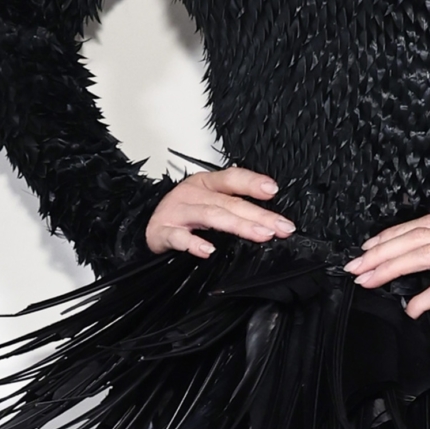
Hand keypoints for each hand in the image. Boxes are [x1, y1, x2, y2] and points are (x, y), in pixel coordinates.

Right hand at [145, 168, 294, 257]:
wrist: (149, 228)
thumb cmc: (182, 215)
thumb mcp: (208, 202)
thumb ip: (234, 206)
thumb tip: (268, 220)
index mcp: (205, 184)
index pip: (231, 178)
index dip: (252, 182)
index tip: (273, 190)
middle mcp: (192, 194)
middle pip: (229, 202)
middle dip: (258, 215)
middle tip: (280, 227)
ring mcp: (177, 212)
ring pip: (210, 216)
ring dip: (238, 225)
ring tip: (260, 234)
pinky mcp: (162, 232)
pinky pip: (179, 237)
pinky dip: (193, 243)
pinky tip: (208, 250)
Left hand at [345, 205, 429, 318]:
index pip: (429, 224)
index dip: (396, 233)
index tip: (371, 247)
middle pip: (420, 236)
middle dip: (382, 250)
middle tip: (356, 266)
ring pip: (427, 255)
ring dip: (391, 268)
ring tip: (368, 281)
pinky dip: (423, 300)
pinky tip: (410, 310)